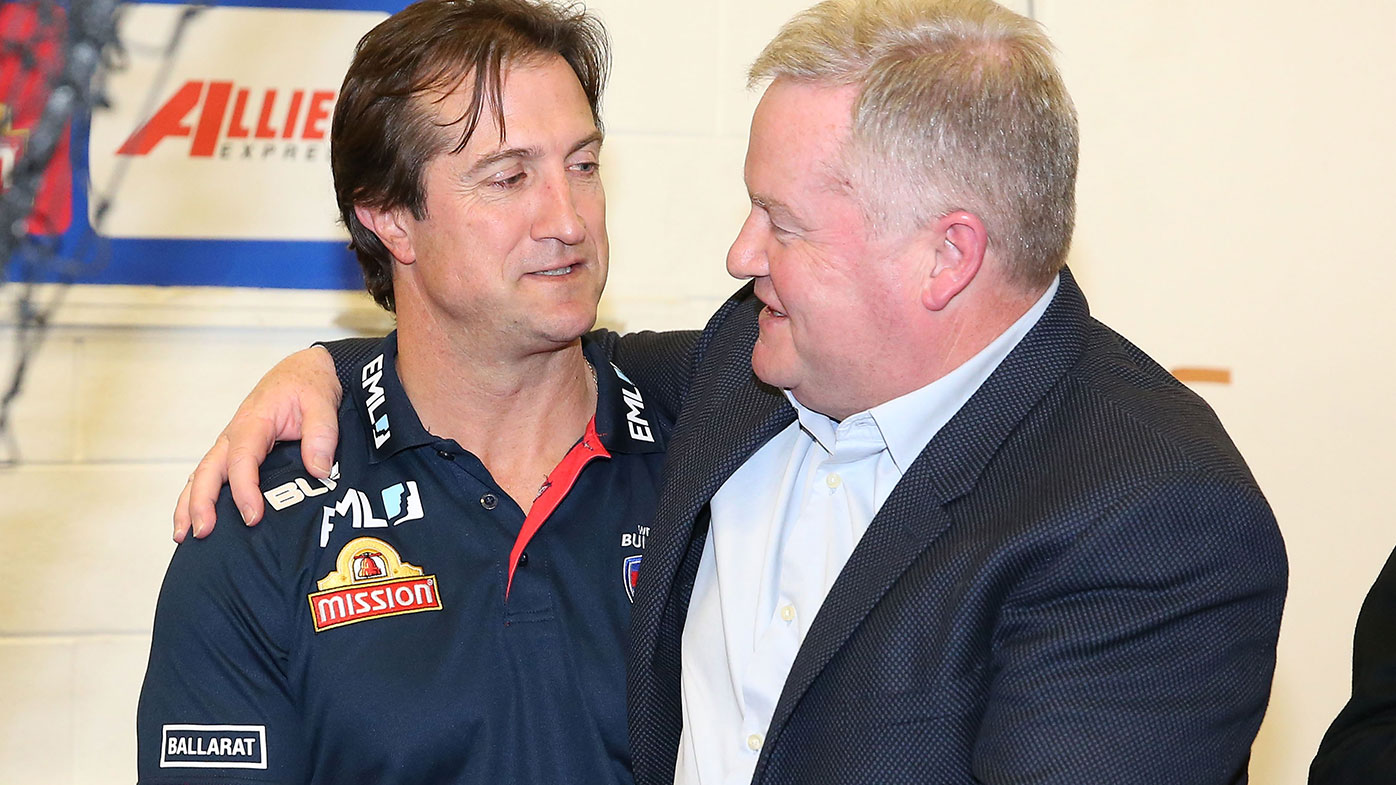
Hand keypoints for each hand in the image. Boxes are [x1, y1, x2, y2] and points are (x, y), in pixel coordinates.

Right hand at [173, 346, 341, 541]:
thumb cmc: (310, 384)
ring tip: (185, 536)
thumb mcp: (323, 403)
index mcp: (253, 421)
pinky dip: (198, 496)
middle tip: (202, 533)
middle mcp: (235, 433)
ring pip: (202, 474)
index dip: (244, 490)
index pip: (241, 459)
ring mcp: (231, 442)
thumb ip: (322, 435)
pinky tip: (196, 519)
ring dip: (190, 504)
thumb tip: (319, 470)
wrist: (305, 369)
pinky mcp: (235, 449)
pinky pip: (211, 473)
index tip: (252, 516)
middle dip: (201, 503)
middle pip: (209, 470)